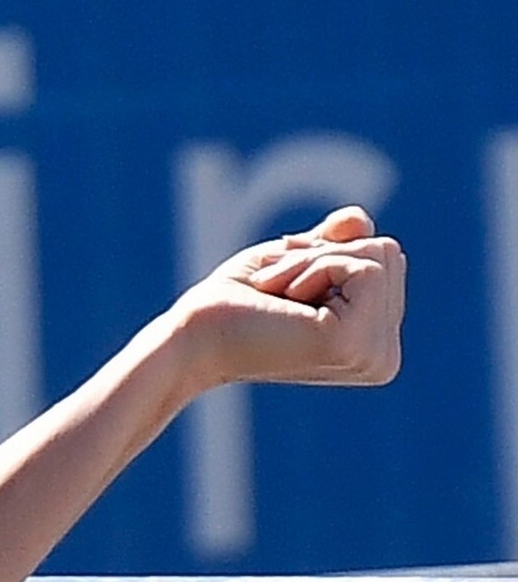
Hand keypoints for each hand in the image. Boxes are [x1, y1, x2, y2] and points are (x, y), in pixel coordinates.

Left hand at [174, 205, 405, 391]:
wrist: (194, 337)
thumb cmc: (237, 302)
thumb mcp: (298, 261)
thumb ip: (338, 241)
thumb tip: (361, 222)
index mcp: (376, 346)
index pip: (386, 260)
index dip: (331, 254)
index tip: (287, 288)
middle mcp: (383, 359)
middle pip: (388, 254)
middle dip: (324, 254)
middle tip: (278, 289)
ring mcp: (373, 356)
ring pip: (377, 255)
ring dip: (313, 261)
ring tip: (278, 296)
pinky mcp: (352, 344)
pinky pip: (361, 266)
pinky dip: (313, 267)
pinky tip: (283, 301)